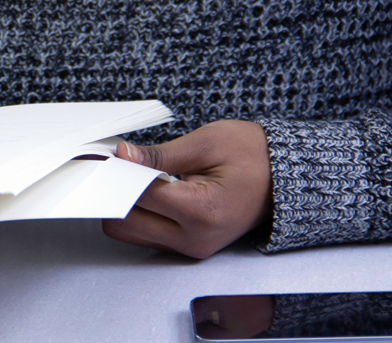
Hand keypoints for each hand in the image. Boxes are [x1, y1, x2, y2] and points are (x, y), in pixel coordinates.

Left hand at [102, 120, 272, 258]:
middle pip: (124, 223)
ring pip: (130, 233)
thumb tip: (123, 156)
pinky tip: (145, 189)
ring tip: (134, 176)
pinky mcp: (188, 247)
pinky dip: (138, 213)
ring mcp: (191, 248)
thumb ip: (159, 154)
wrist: (285, 177)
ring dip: (123, 205)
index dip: (116, 172)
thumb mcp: (206, 143)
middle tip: (116, 165)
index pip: (137, 196)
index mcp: (201, 211)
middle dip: (114, 192)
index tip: (106, 155)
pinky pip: (146, 235)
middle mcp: (194, 239)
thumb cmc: (254, 155)